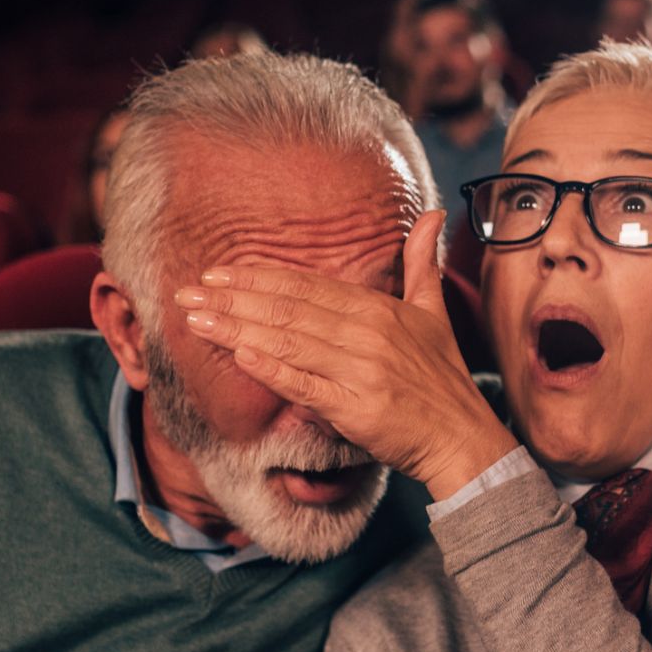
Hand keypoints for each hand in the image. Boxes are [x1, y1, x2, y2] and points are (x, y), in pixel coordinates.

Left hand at [173, 210, 516, 498]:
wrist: (463, 438)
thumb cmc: (442, 378)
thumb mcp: (435, 312)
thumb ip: (422, 263)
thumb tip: (433, 213)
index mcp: (379, 309)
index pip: (308, 287)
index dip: (259, 278)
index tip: (217, 273)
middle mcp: (368, 334)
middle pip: (290, 310)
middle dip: (234, 299)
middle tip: (188, 292)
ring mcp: (362, 371)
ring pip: (289, 342)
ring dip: (238, 329)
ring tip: (196, 320)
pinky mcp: (358, 409)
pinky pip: (306, 385)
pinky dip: (273, 369)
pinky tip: (239, 356)